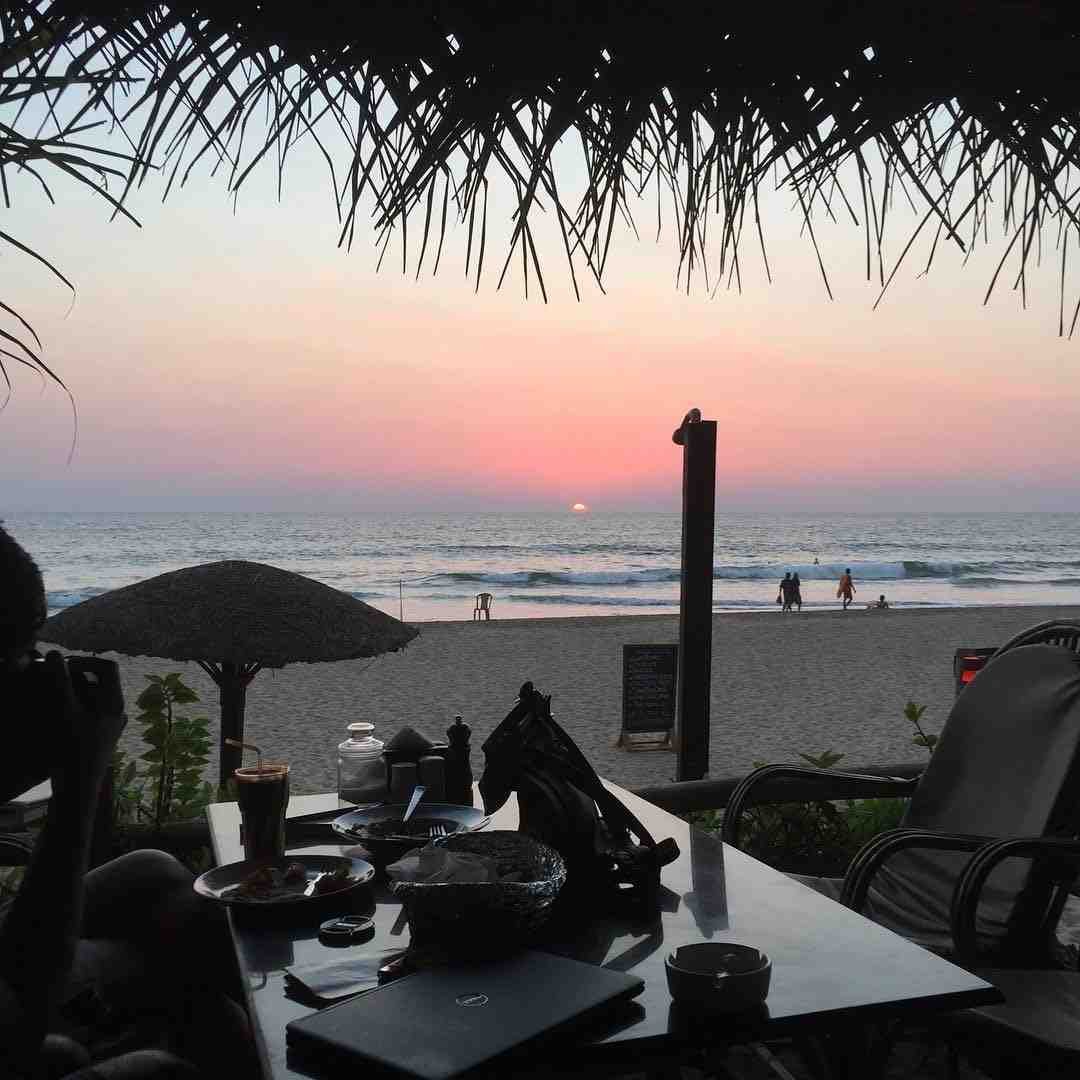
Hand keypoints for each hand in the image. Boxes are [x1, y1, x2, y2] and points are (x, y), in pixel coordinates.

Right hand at [42, 652, 124, 802]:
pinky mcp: (99, 739)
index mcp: (114, 702)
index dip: (84, 660)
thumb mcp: (62, 711)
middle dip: (76, 676)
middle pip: (100, 681)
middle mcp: (117, 712)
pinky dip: (74, 707)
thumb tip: (53, 653)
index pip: (107, 666)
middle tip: (52, 677)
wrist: (77, 791)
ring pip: (94, 698)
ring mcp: (110, 726)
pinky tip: (55, 714)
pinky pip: (89, 714)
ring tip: (50, 694)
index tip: (61, 665)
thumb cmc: (71, 749)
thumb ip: (59, 681)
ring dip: (73, 691)